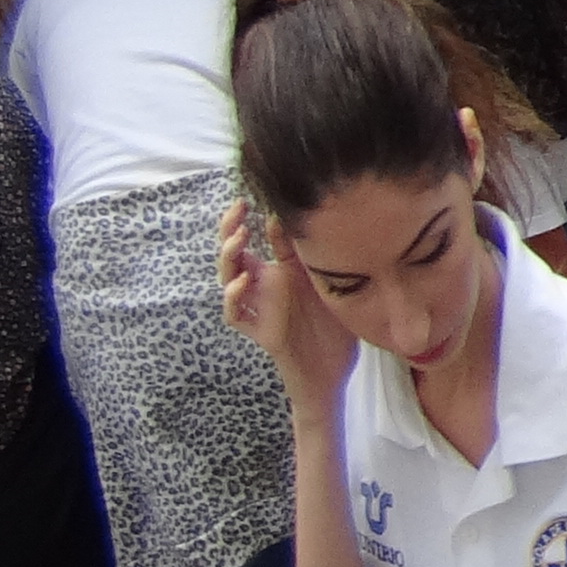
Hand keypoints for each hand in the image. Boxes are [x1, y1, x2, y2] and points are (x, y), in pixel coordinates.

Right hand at [217, 202, 353, 407]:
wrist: (334, 373)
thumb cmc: (337, 326)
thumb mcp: (335, 283)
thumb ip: (326, 255)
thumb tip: (327, 217)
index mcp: (284, 270)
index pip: (262, 236)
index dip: (257, 215)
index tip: (260, 193)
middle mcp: (266, 286)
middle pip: (236, 252)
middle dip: (230, 228)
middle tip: (237, 208)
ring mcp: (259, 307)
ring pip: (229, 279)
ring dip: (229, 258)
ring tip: (239, 239)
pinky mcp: (260, 330)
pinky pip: (235, 314)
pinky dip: (233, 298)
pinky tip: (245, 281)